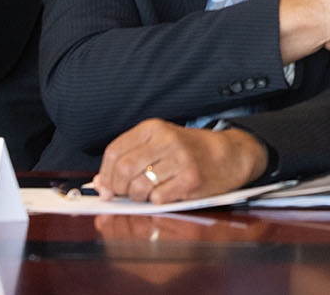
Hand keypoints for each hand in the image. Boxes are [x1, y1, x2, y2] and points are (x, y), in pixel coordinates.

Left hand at [91, 119, 267, 203]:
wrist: (229, 154)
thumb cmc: (189, 150)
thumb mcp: (159, 144)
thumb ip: (130, 159)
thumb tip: (100, 184)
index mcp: (153, 128)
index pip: (115, 152)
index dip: (105, 174)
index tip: (105, 188)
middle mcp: (165, 140)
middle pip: (124, 171)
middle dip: (119, 189)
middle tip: (126, 194)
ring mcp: (179, 159)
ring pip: (139, 187)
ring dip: (139, 197)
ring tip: (149, 192)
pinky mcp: (190, 179)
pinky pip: (158, 198)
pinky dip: (157, 201)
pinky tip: (167, 192)